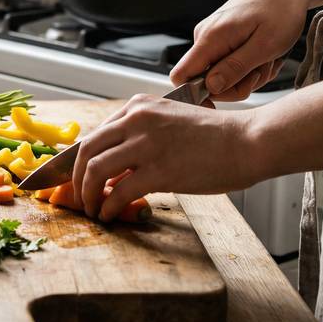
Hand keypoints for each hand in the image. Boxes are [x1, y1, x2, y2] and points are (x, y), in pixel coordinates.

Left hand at [71, 94, 263, 220]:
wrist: (248, 142)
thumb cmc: (216, 137)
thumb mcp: (170, 125)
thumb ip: (140, 140)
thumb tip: (115, 170)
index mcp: (139, 106)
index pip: (95, 133)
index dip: (78, 160)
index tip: (76, 177)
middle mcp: (137, 120)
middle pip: (86, 150)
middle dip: (74, 178)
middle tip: (79, 197)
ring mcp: (146, 144)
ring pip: (94, 170)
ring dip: (87, 195)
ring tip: (93, 210)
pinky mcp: (158, 170)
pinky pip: (118, 192)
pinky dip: (107, 207)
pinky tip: (109, 215)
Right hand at [169, 0, 309, 100]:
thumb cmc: (280, 9)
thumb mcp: (265, 46)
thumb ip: (235, 68)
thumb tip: (210, 87)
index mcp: (210, 38)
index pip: (180, 76)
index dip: (195, 96)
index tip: (220, 101)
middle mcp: (205, 37)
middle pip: (206, 81)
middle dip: (236, 84)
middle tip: (261, 71)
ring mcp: (213, 37)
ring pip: (222, 74)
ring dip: (248, 74)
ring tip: (268, 58)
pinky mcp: (222, 38)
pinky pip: (230, 63)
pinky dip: (250, 65)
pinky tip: (265, 54)